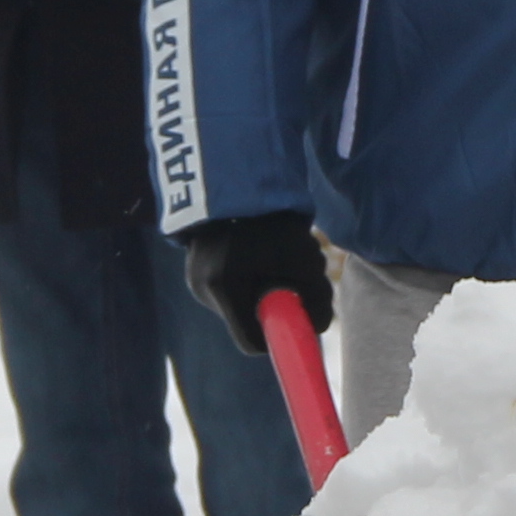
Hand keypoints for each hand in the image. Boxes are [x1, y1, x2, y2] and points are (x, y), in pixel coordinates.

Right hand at [180, 210, 329, 339]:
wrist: (236, 172)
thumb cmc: (273, 217)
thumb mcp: (303, 257)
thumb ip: (317, 297)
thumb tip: (319, 327)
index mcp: (224, 287)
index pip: (253, 343)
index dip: (280, 336)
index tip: (300, 320)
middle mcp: (203, 289)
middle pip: (250, 320)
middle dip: (279, 305)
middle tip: (300, 277)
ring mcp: (196, 280)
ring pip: (244, 301)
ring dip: (269, 285)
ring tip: (283, 251)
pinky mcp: (197, 269)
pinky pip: (233, 286)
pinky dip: (256, 275)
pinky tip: (264, 248)